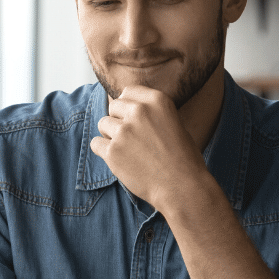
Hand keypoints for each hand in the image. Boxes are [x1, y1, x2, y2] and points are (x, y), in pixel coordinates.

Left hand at [90, 85, 206, 209]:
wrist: (182, 187)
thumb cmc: (182, 158)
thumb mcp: (173, 122)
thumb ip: (151, 112)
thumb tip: (125, 106)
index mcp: (157, 100)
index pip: (128, 91)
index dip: (129, 106)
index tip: (134, 119)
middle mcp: (139, 111)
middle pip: (113, 106)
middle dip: (119, 120)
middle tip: (133, 139)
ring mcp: (124, 131)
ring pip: (103, 124)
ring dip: (111, 136)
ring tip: (128, 150)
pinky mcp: (112, 151)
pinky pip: (95, 144)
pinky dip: (104, 152)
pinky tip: (120, 160)